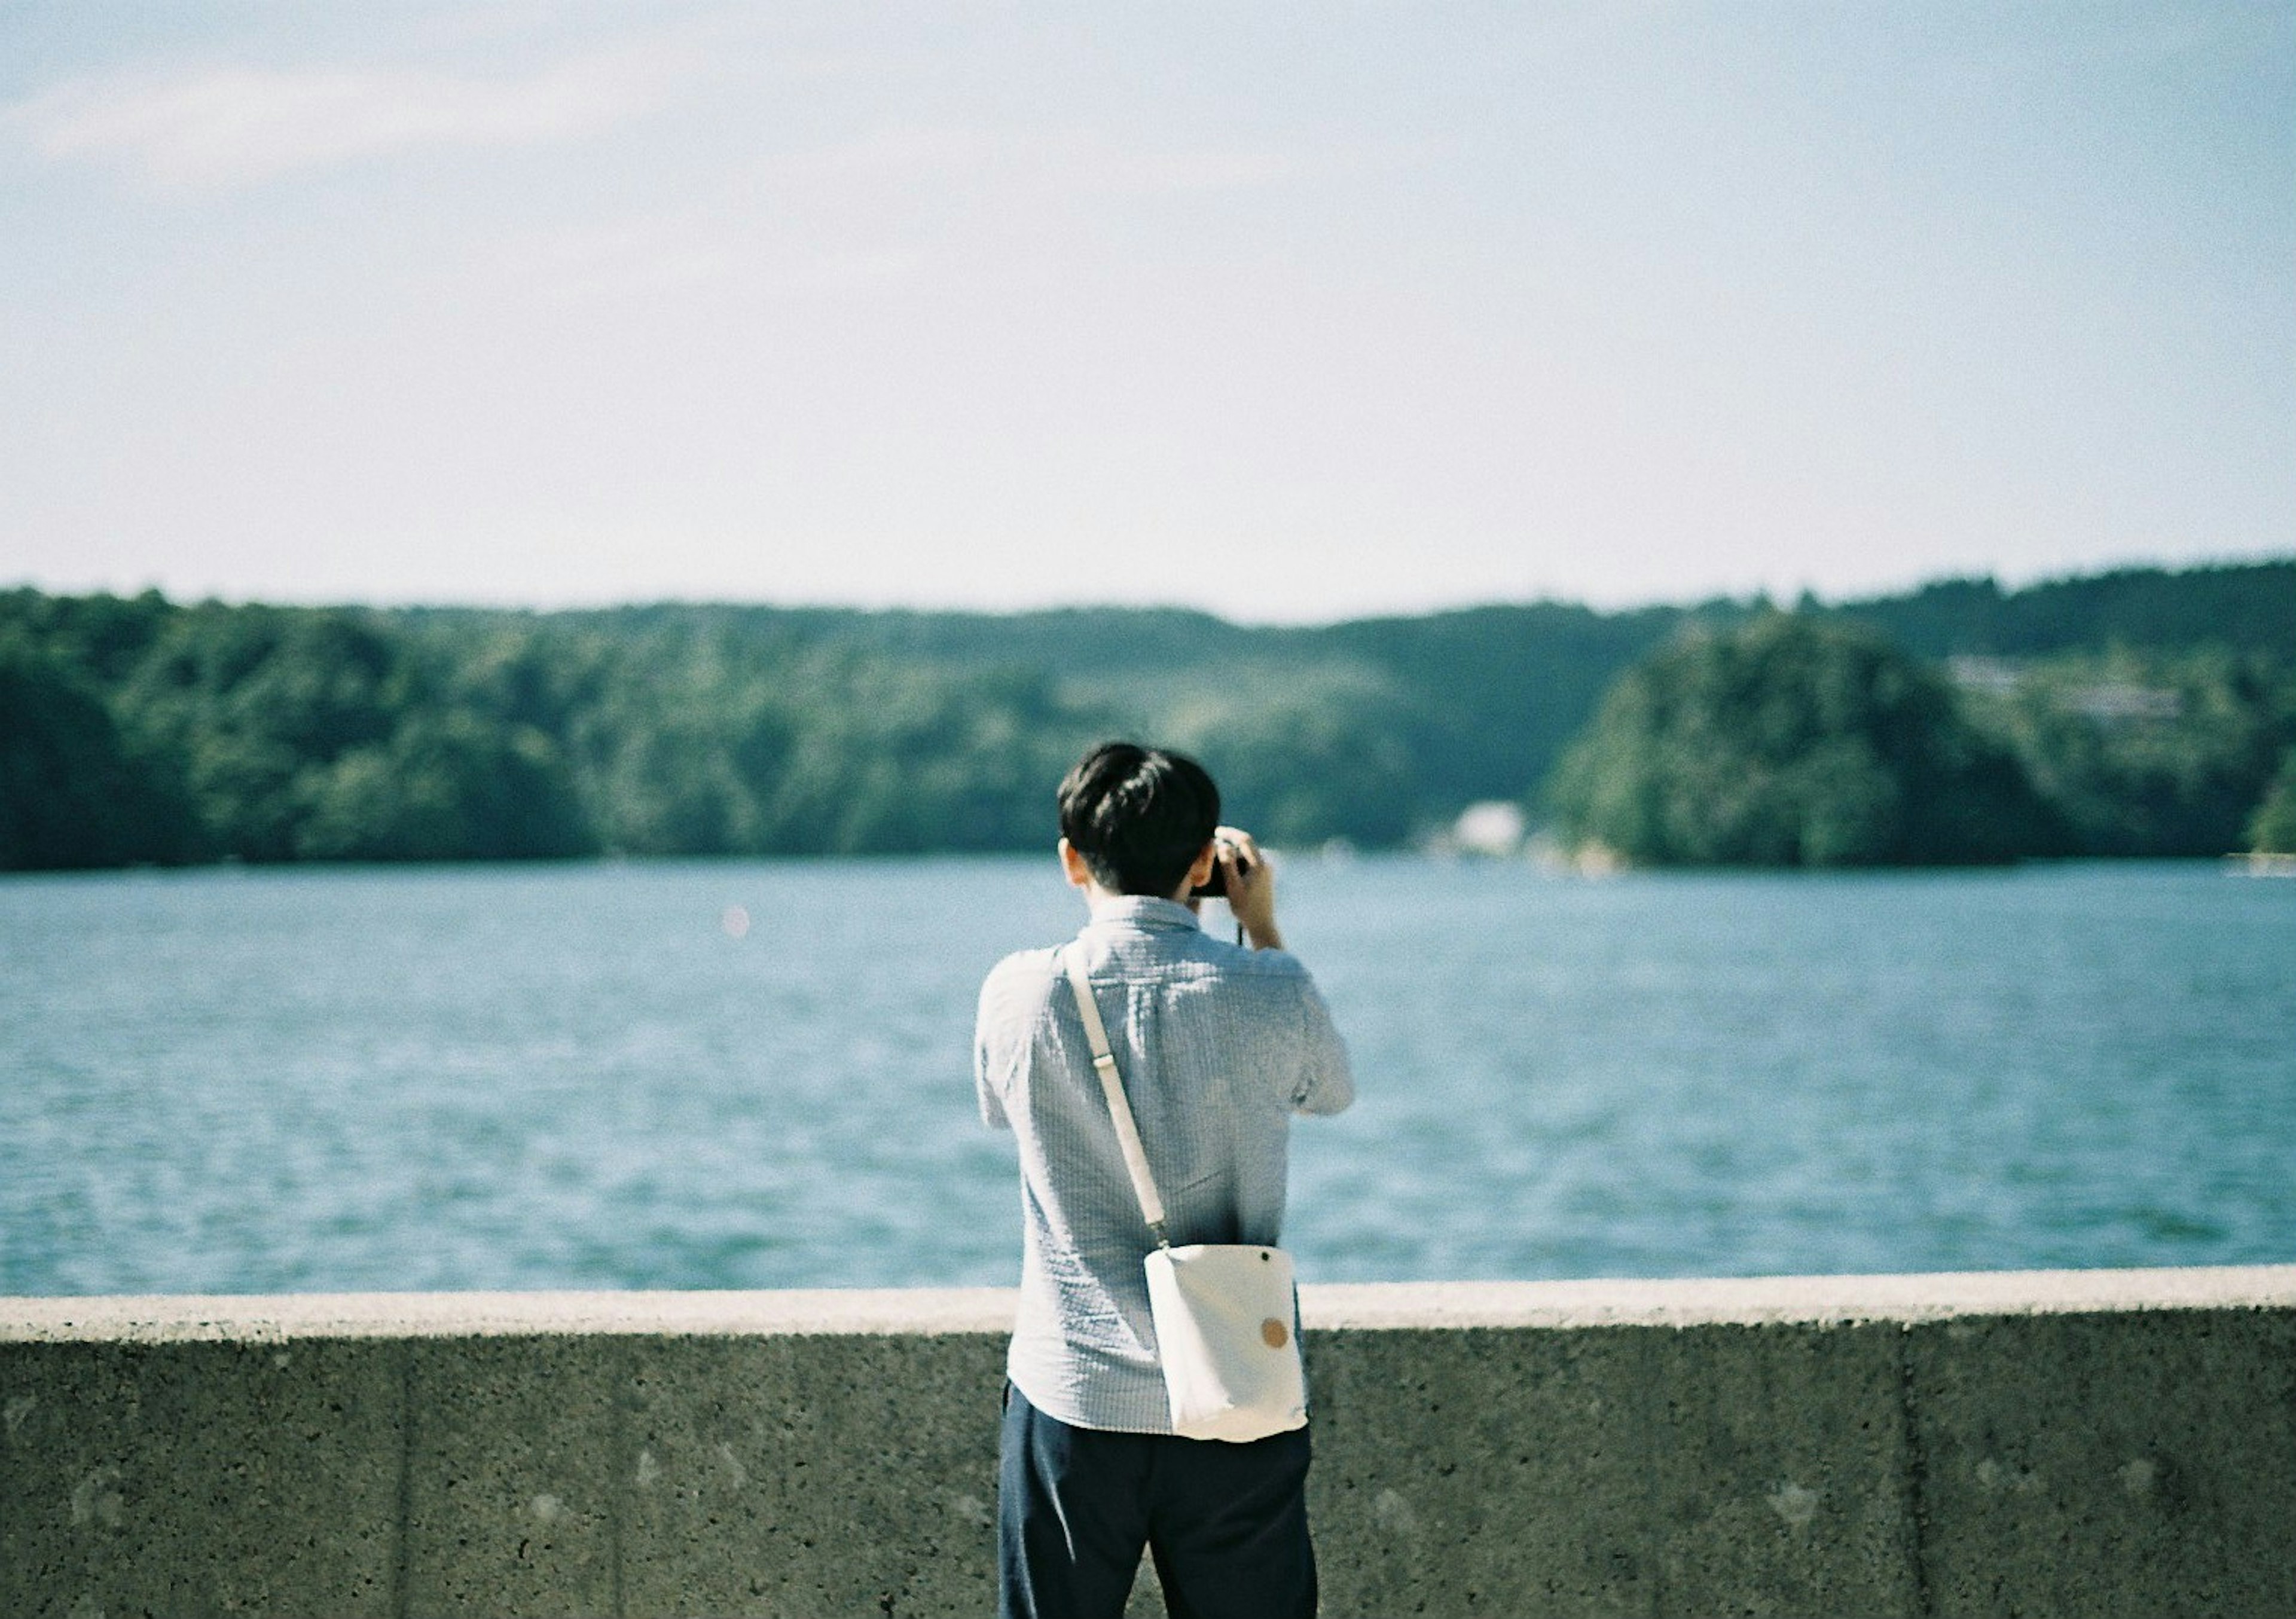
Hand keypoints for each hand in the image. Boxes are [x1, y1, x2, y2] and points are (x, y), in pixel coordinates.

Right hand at [1214, 825, 1282, 949]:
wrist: (1262, 925)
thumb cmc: (1246, 908)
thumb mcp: (1233, 887)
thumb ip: (1228, 865)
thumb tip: (1223, 846)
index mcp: (1259, 865)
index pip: (1244, 840)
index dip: (1230, 833)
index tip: (1216, 831)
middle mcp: (1265, 865)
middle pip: (1247, 845)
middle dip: (1231, 840)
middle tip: (1215, 839)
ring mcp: (1266, 871)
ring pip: (1248, 854)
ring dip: (1234, 851)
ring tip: (1219, 853)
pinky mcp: (1264, 878)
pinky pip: (1250, 863)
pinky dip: (1239, 860)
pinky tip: (1229, 867)